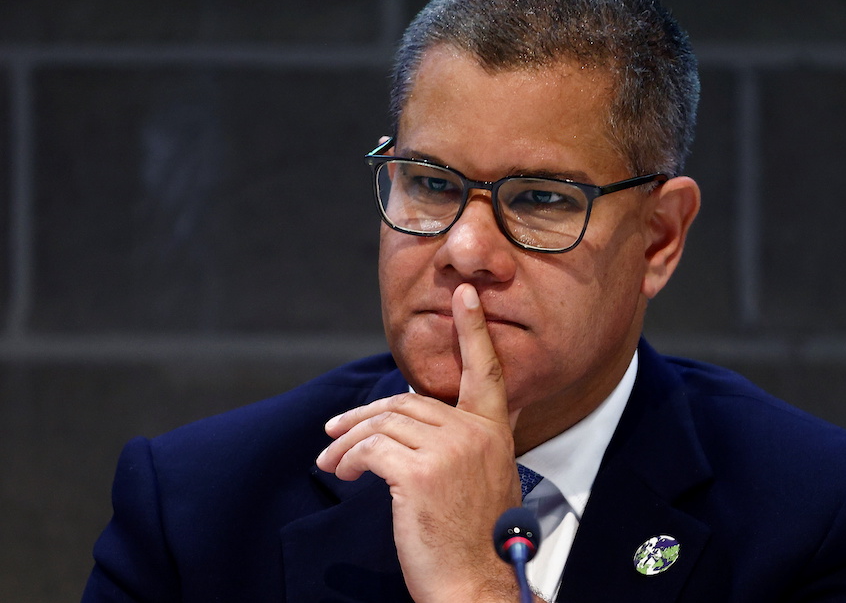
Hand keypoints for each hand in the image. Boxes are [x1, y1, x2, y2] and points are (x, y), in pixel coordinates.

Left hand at [316, 283, 524, 601]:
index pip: (486, 371)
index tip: (465, 294)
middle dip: (364, 417)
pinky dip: (347, 460)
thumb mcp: (481, 480)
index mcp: (492, 433)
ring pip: (383, 424)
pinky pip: (370, 450)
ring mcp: (450, 451)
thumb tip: (408, 421)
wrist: (475, 586)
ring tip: (332, 463)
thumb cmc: (473, 541)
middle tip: (334, 434)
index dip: (473, 330)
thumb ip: (459, 443)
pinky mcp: (419, 473)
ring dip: (348, 443)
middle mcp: (475, 434)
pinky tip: (342, 475)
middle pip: (406, 402)